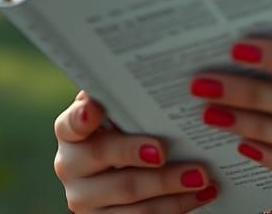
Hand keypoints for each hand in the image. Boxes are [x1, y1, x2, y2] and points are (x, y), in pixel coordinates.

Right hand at [53, 89, 218, 211]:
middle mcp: (70, 166)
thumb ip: (127, 96)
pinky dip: (176, 206)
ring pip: (128, 196)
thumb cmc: (127, 124)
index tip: (95, 108)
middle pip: (103, 160)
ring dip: (168, 187)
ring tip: (201, 176)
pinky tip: (201, 194)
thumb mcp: (122, 109)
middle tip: (165, 151)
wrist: (119, 167)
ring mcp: (85, 199)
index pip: (71, 122)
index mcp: (71, 131)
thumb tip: (157, 70)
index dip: (81, 117)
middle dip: (135, 153)